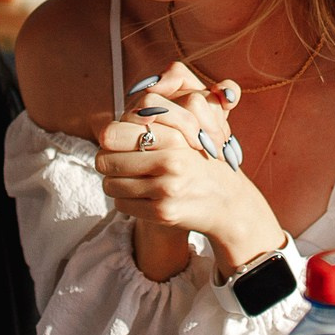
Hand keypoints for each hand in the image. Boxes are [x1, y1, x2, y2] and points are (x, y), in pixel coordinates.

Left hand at [96, 61, 283, 277]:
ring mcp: (167, 189)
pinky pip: (121, 204)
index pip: (111, 133)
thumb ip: (150, 122)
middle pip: (105, 160)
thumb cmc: (199, 161)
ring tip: (131, 179)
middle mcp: (171, 161)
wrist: (228, 201)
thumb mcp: (184, 132)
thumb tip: (105, 132)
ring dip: (115, 182)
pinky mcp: (163, 212)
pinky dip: (125, 200)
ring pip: (110, 184)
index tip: (117, 142)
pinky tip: (141, 195)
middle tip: (119, 162)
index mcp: (174, 136)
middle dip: (108, 161)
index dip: (109, 138)